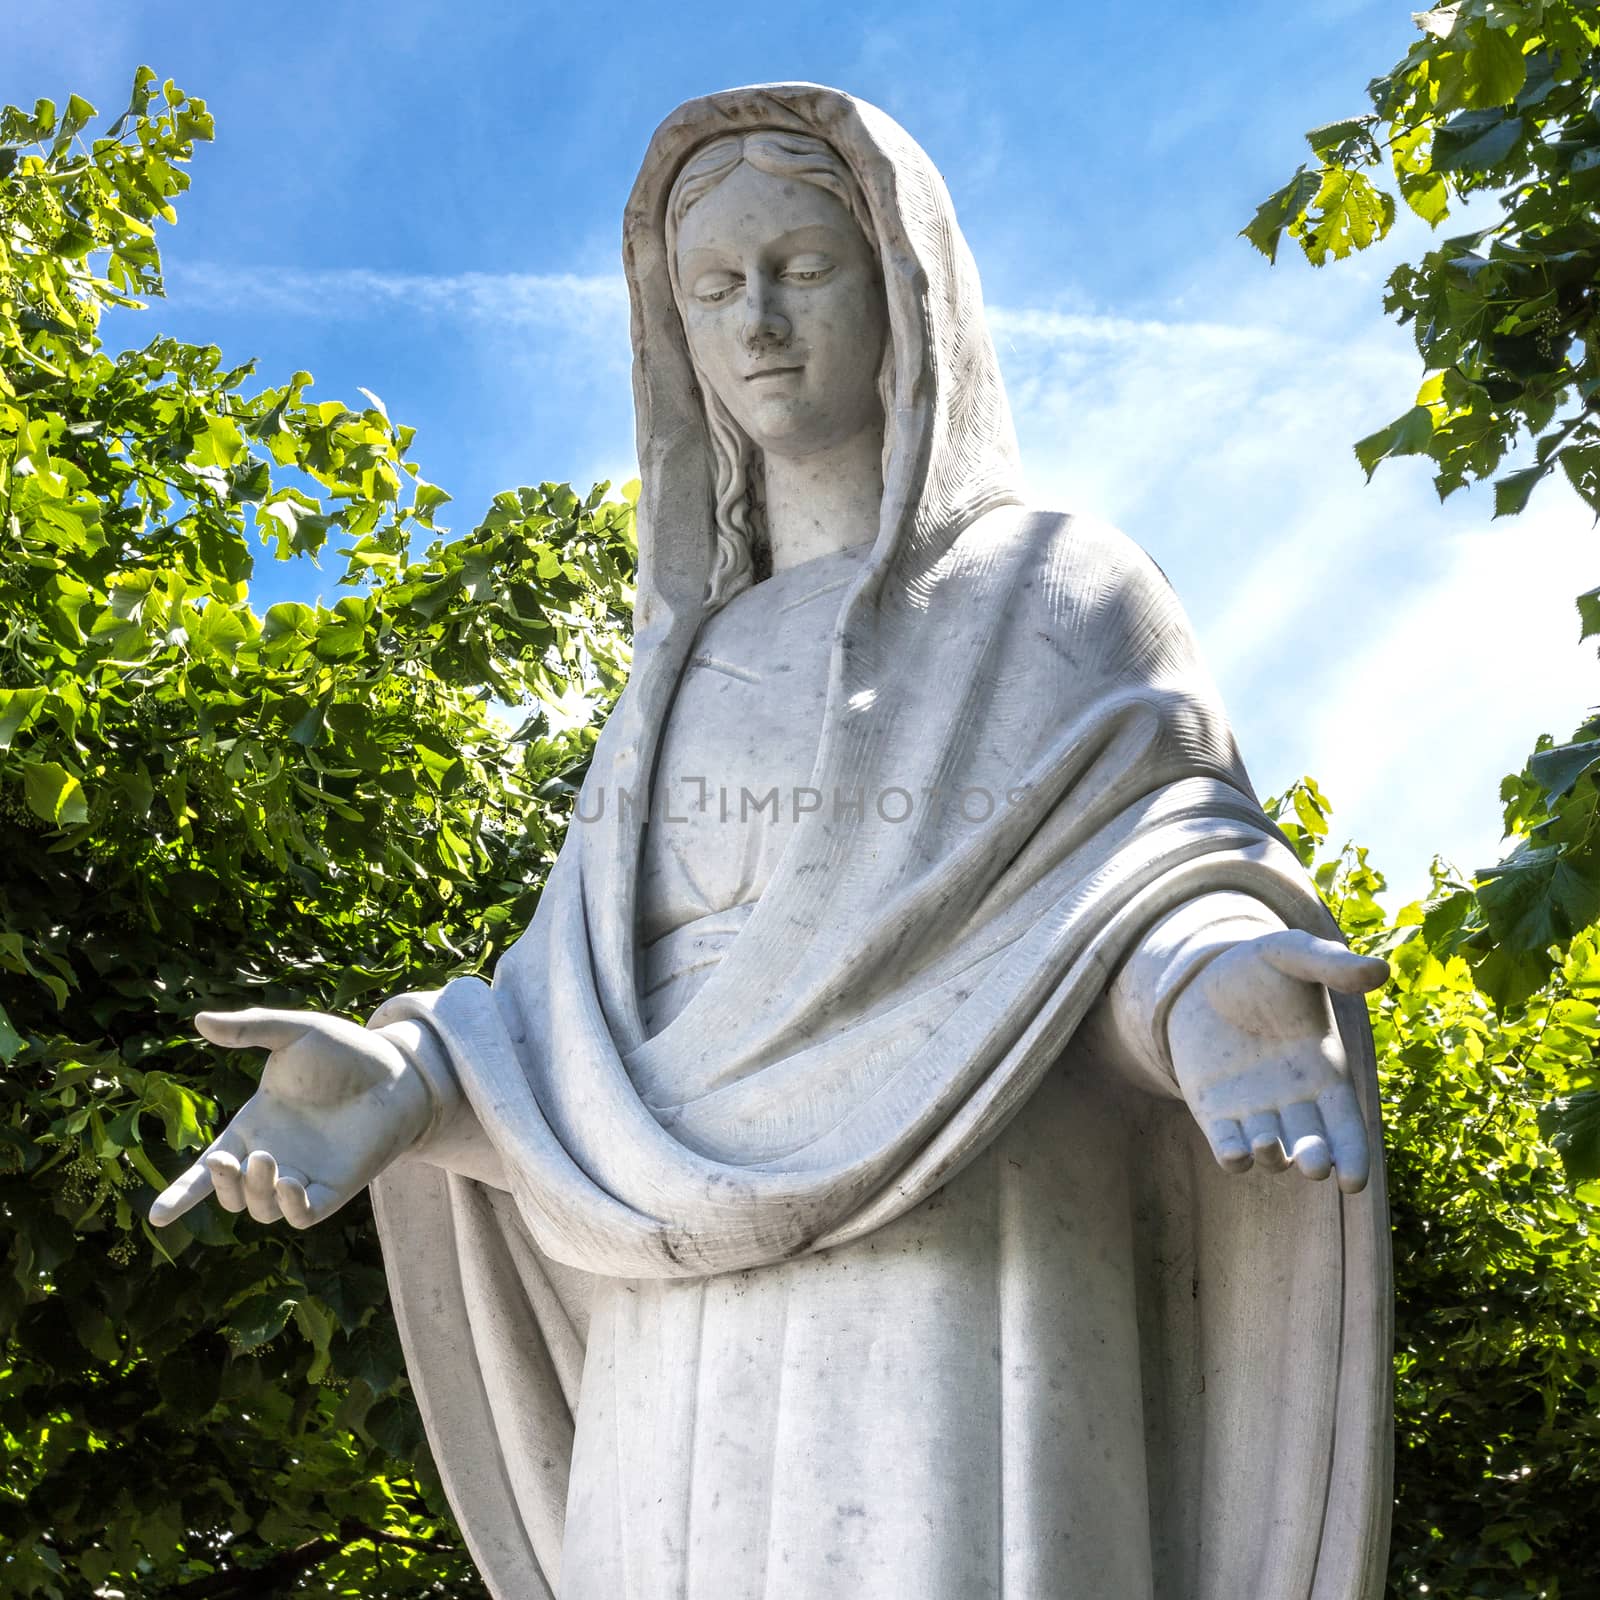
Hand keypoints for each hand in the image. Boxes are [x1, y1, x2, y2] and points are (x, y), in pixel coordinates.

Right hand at [149, 1008, 431, 1229]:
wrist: (396, 1069)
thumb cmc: (344, 1051)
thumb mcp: (294, 1032)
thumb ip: (250, 1028)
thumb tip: (200, 1020)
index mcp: (253, 1127)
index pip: (207, 1168)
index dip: (181, 1193)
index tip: (156, 1216)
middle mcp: (273, 1157)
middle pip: (230, 1193)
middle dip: (220, 1185)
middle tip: (233, 1159)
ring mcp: (302, 1175)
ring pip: (261, 1208)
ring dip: (254, 1192)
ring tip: (267, 1160)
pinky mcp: (333, 1188)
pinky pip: (302, 1215)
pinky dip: (291, 1207)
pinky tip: (291, 1184)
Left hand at [1166, 930, 1386, 1193]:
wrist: (1201, 975)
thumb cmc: (1259, 967)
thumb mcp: (1294, 956)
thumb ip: (1332, 965)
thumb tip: (1380, 971)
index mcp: (1325, 1073)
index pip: (1347, 1126)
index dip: (1353, 1155)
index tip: (1353, 1181)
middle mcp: (1294, 1101)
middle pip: (1312, 1145)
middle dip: (1314, 1159)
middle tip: (1314, 1165)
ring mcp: (1254, 1109)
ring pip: (1271, 1151)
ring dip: (1271, 1156)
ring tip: (1265, 1143)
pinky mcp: (1214, 1110)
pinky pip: (1228, 1145)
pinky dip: (1233, 1156)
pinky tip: (1234, 1154)